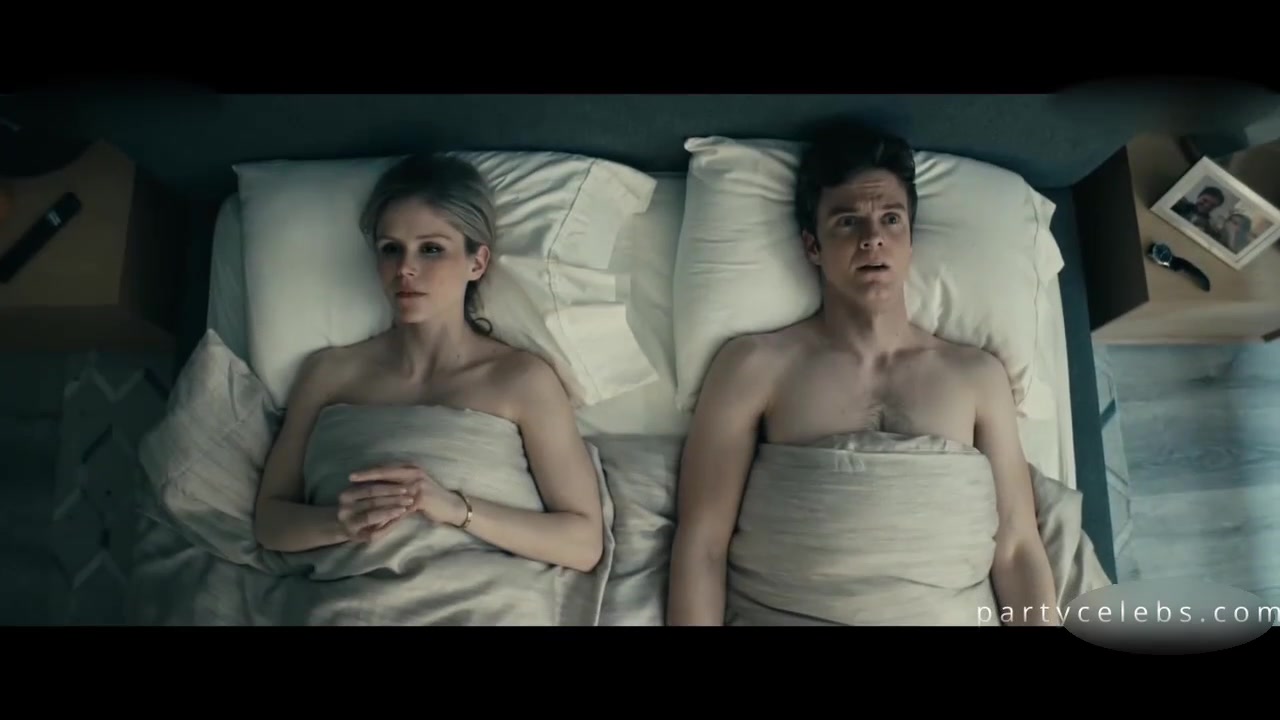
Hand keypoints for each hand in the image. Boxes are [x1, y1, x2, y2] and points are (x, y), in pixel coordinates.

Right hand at [336, 478, 414, 542]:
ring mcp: (348, 524)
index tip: (404, 488)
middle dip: (393, 500)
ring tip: (405, 508)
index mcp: (346, 496)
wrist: (341, 525)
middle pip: (373, 503)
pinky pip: (374, 533)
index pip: (371, 490)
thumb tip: (399, 481)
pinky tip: (398, 521)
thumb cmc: (357, 505)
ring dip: (391, 512)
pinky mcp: (355, 537)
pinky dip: (388, 526)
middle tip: (411, 499)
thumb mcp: (362, 494)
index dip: (388, 489)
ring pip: (372, 516)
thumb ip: (375, 488)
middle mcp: (344, 510)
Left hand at [349, 464, 466, 526]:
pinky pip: (399, 510)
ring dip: (374, 500)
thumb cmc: (432, 498)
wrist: (452, 506)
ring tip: (359, 504)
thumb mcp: (415, 486)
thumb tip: (379, 487)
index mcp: (410, 469)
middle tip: (350, 480)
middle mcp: (413, 474)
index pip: (386, 468)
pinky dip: (388, 518)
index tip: (352, 474)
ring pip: (390, 493)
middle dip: (367, 478)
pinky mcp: (420, 500)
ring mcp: (417, 486)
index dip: (369, 471)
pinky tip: (377, 524)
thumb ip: (399, 484)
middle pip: (386, 475)